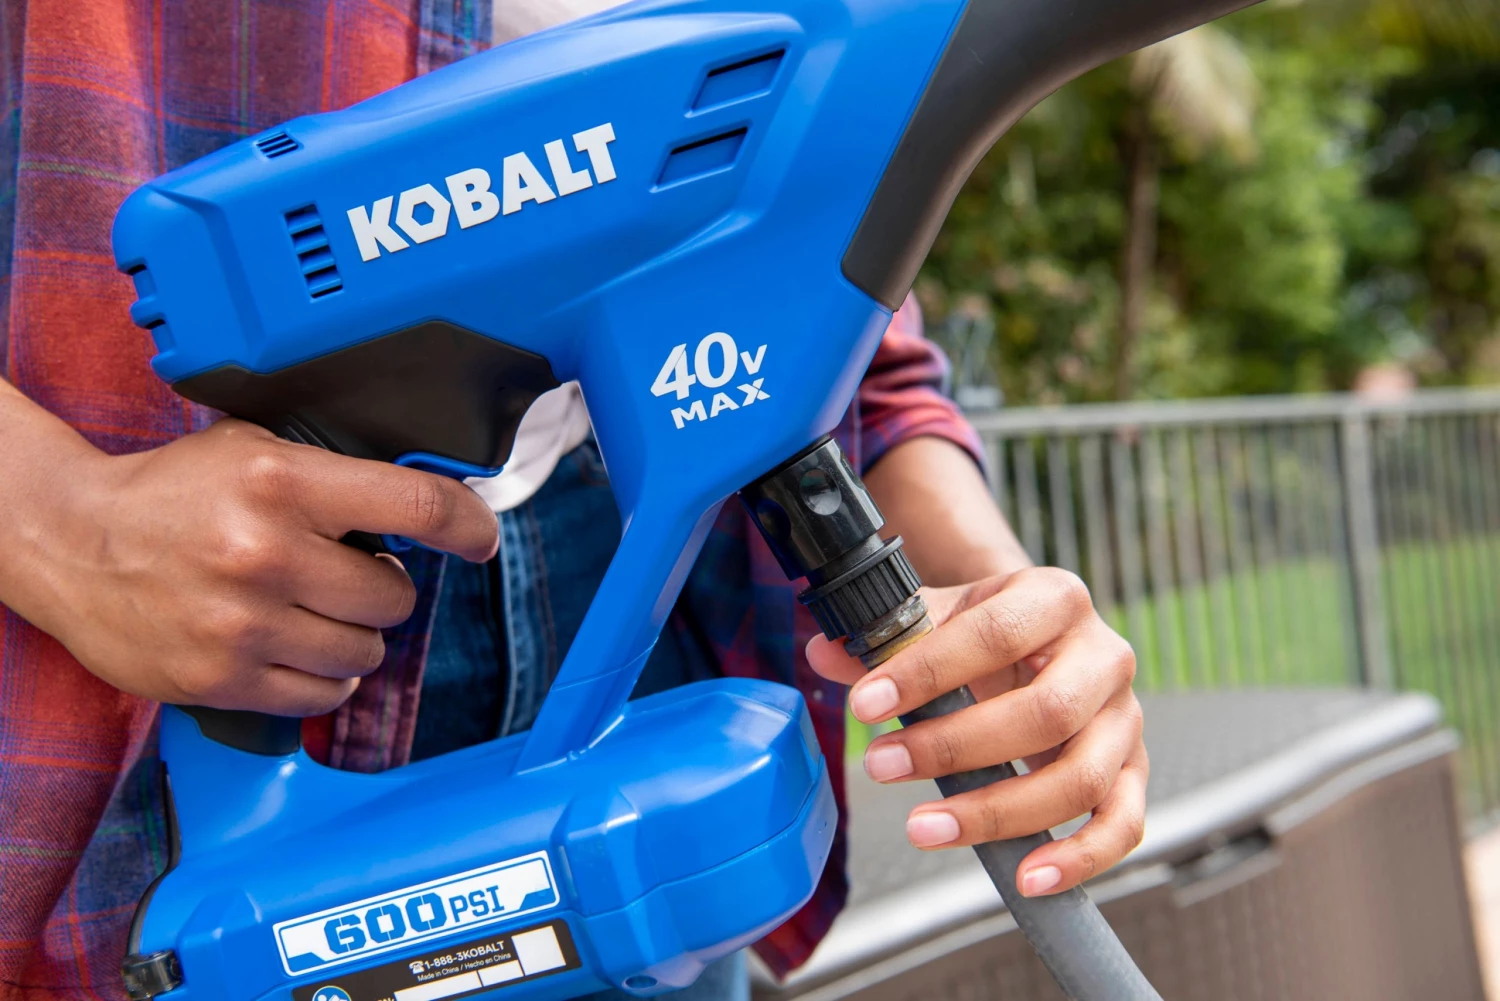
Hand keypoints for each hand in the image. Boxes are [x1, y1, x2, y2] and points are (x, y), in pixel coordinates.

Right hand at [5, 419, 497, 715]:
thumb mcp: (256, 450)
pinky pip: (321, 696)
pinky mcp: (221, 679)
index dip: (467, 525)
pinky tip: (299, 647)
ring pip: (365, 652)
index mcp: (282, 482)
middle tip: (348, 572)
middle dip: (383, 586)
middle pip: (394, 595)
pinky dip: (325, 678)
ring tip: (315, 610)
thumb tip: (432, 504)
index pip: (416, 505)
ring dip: (355, 635)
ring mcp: (243, 624)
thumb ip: (336, 473)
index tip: (480, 538)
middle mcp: (266, 553)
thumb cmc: (173, 493)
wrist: (70, 544)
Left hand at [807, 566, 1146, 898]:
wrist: (1041, 639)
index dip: (928, 671)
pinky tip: (1025, 877)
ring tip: (923, 828)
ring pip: (1082, 777)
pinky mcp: (1134, 770)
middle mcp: (1105, 656)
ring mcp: (1126, 718)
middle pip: (1045, 712)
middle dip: (955, 747)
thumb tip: (826, 656)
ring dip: (997, 812)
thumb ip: (885, 637)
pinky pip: (1123, 824)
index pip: (994, 633)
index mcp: (1056, 598)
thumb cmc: (985, 632)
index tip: (865, 704)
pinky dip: (1079, 858)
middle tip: (881, 765)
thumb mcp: (939, 617)